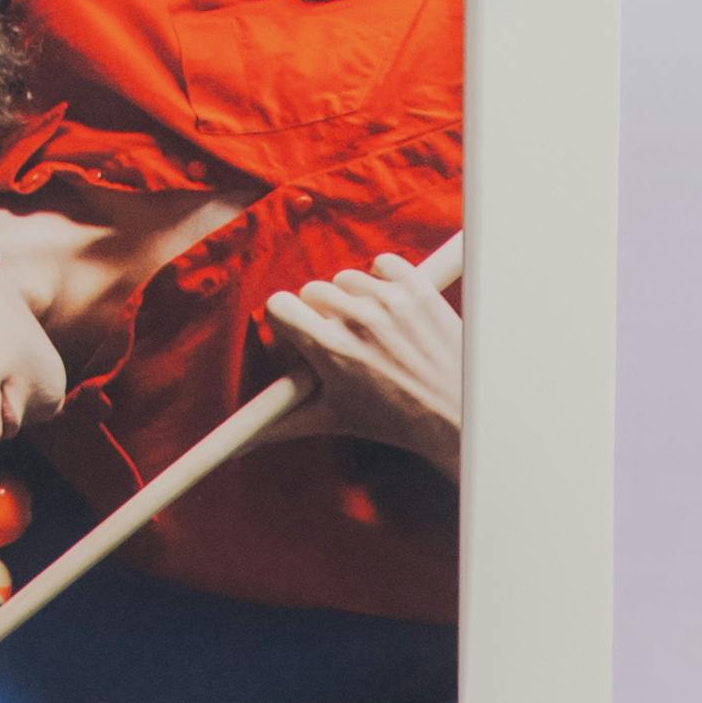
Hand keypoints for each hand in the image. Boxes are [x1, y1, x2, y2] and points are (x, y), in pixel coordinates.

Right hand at [261, 250, 463, 471]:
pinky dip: (383, 279)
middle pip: (312, 291)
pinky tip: (390, 308)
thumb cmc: (396, 420)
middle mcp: (357, 318)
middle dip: (320, 313)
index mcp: (331, 348)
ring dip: (352, 298)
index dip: (286, 321)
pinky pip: (383, 263)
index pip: (279, 305)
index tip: (300, 335)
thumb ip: (285, 420)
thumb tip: (244, 439)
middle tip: (341, 340)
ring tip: (370, 329)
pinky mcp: (416, 287)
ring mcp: (388, 300)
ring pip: (346, 278)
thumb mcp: (335, 419)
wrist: (457, 414)